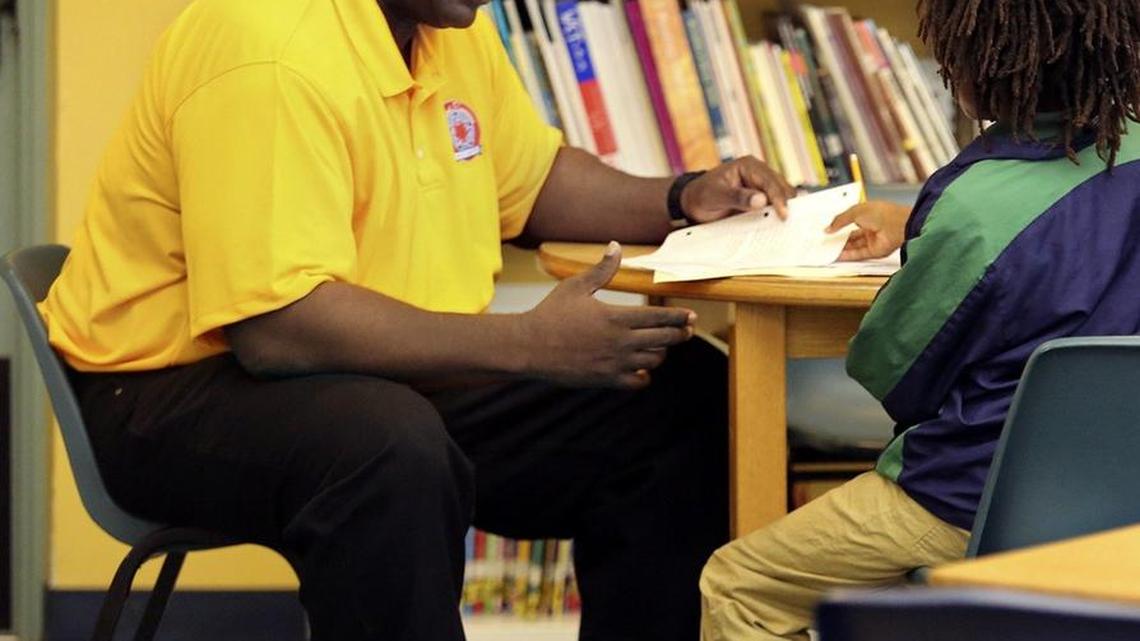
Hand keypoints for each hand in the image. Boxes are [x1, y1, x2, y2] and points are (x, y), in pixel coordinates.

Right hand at [521, 242, 695, 388]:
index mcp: (616, 317)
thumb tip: (615, 246)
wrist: (529, 347)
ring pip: (654, 361)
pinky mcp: (606, 380)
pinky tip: (640, 367)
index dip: (680, 317)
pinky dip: (644, 375)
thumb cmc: (550, 315)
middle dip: (680, 334)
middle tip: (686, 331)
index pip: (660, 317)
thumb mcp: (575, 287)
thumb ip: (601, 270)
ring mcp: (615, 363)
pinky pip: (638, 382)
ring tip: (660, 346)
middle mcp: (620, 342)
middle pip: (664, 340)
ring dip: (661, 353)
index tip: (691, 316)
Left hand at [680, 157, 796, 222]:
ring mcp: (762, 187)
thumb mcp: (715, 197)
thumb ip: (737, 197)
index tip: (783, 214)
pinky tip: (777, 226)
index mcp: (749, 166)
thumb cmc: (701, 196)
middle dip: (785, 204)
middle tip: (787, 223)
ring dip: (783, 210)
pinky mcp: (762, 199)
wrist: (694, 204)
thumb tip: (761, 200)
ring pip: (782, 197)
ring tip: (784, 226)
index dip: (778, 198)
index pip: (770, 181)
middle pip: (782, 188)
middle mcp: (759, 173)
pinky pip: (775, 207)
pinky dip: (777, 215)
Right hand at [826, 200, 911, 260]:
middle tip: (826, 242)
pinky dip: (848, 256)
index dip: (839, 225)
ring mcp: (873, 240)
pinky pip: (859, 254)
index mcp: (868, 214)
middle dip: (839, 239)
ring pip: (854, 246)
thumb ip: (839, 221)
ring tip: (828, 250)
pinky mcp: (875, 251)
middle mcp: (871, 227)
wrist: (898, 225)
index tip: (828, 230)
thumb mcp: (855, 212)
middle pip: (851, 236)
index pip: (850, 221)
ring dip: (842, 248)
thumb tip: (828, 228)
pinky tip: (838, 256)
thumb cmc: (883, 213)